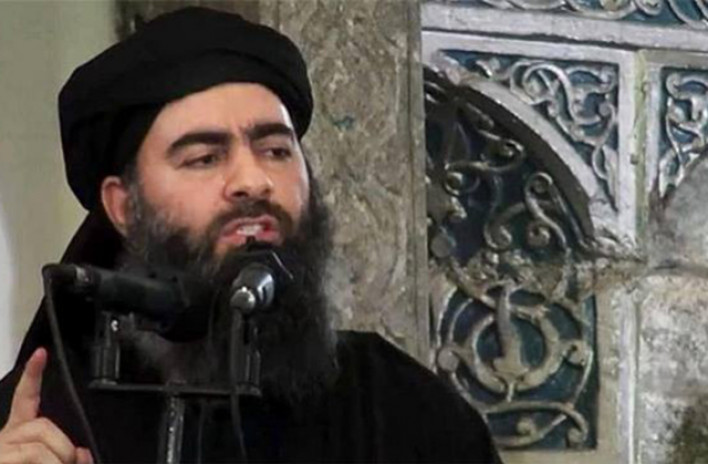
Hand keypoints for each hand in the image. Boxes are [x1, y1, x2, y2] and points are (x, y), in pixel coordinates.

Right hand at [0, 348, 92, 463]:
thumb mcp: (52, 463)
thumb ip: (68, 459)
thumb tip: (83, 454)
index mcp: (14, 439)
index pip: (24, 402)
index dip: (33, 376)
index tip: (41, 354)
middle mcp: (3, 441)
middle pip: (43, 426)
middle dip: (63, 448)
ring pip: (40, 444)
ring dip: (57, 461)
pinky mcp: (0, 458)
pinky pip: (31, 455)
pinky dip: (49, 463)